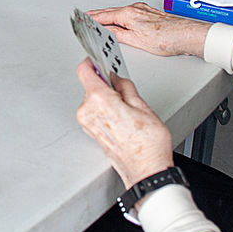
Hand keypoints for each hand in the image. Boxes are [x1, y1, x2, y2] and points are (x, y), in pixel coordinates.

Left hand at [75, 60, 173, 189]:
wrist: (146, 171)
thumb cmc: (148, 145)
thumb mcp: (143, 107)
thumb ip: (126, 88)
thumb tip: (118, 79)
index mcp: (99, 101)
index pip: (84, 71)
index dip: (92, 62)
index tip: (99, 59)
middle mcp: (88, 113)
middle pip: (91, 86)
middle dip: (106, 84)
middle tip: (125, 89)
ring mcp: (87, 125)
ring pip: (93, 100)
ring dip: (107, 99)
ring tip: (128, 110)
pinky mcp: (91, 133)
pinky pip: (95, 113)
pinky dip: (105, 110)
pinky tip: (122, 119)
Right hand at [89, 2, 209, 57]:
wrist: (186, 35)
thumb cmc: (167, 39)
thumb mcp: (136, 41)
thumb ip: (118, 35)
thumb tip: (105, 31)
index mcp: (129, 14)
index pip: (104, 16)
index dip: (91, 18)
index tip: (81, 18)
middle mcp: (135, 9)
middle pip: (110, 12)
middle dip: (97, 15)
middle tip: (85, 18)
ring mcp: (143, 10)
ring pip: (120, 12)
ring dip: (108, 16)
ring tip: (99, 20)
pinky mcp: (150, 14)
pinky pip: (129, 13)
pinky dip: (120, 16)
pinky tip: (120, 20)